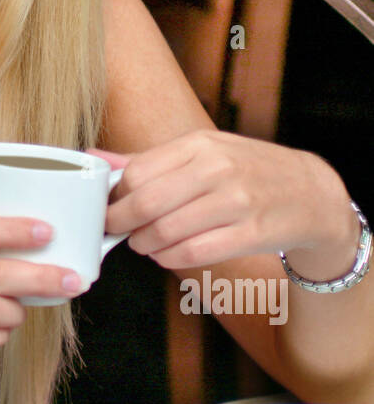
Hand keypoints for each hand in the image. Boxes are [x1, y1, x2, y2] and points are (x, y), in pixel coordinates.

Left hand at [86, 129, 352, 270]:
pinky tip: (166, 254)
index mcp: (200, 144)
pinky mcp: (251, 234)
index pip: (138, 172)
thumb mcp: (202, 151)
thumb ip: (148, 160)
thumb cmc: (246, 171)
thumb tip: (94, 160)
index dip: (115, 196)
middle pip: (147, 203)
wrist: (310, 193)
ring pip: (166, 232)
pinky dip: (169, 258)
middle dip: (121, 223)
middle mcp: (218, 169)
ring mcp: (237, 202)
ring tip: (143, 243)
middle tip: (116, 231)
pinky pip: (192, 253)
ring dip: (144, 244)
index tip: (109, 207)